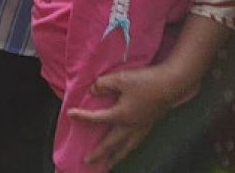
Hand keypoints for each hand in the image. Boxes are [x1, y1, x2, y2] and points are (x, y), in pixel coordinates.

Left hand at [67, 64, 183, 168]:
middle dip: (100, 153)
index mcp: (122, 115)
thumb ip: (103, 84)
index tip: (70, 114)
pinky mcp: (151, 124)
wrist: (173, 83)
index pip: (98, 118)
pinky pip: (137, 142)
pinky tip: (128, 148)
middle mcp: (132, 125)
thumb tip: (93, 91)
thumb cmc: (146, 81)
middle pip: (112, 143)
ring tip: (109, 164)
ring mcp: (143, 127)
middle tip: (88, 162)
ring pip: (127, 147)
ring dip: (117, 156)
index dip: (82, 116)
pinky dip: (129, 149)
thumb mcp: (120, 78)